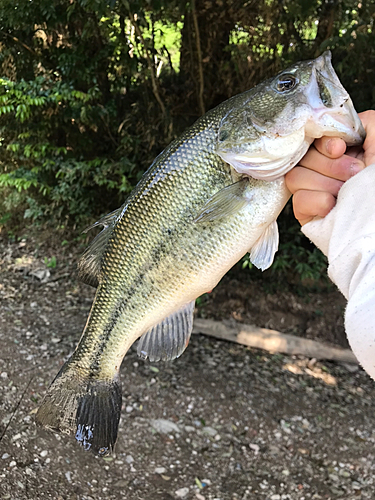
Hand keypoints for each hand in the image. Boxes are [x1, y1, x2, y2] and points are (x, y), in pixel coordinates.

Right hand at [285, 110, 374, 225]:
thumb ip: (362, 122)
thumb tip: (338, 121)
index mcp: (341, 153)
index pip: (313, 139)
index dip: (324, 144)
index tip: (340, 149)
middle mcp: (325, 171)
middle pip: (303, 157)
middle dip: (330, 166)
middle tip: (353, 175)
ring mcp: (314, 192)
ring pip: (296, 177)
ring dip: (325, 184)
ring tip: (345, 192)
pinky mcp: (307, 213)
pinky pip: (298, 200)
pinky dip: (318, 202)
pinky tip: (334, 206)